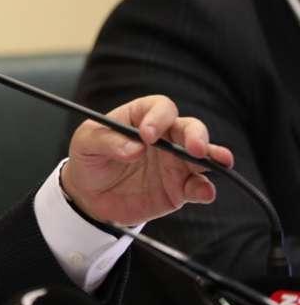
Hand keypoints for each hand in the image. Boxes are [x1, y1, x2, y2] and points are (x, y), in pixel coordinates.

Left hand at [62, 94, 232, 225]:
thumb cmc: (89, 159)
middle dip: (196, 135)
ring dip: (213, 157)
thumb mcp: (86, 144)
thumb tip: (134, 148)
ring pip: (202, 155)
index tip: (148, 135)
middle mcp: (165, 137)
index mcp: (141, 118)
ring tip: (219, 161)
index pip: (160, 108)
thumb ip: (107, 142)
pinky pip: (197, 187)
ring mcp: (174, 163)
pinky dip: (204, 188)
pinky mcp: (178, 189)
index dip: (158, 118)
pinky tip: (203, 191)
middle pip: (189, 127)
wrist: (90, 196)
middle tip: (194, 148)